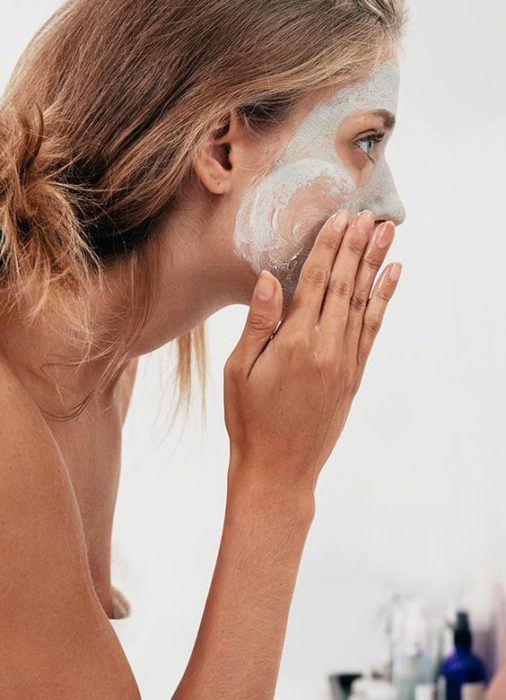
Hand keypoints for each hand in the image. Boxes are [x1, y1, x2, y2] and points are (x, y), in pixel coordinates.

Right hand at [224, 209, 401, 496]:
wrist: (280, 469)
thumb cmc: (251, 420)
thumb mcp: (239, 371)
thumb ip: (258, 323)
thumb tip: (268, 278)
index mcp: (294, 343)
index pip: (314, 282)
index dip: (328, 248)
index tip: (341, 219)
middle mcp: (327, 348)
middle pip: (344, 285)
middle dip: (357, 247)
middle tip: (370, 214)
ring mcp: (345, 362)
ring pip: (364, 302)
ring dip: (376, 265)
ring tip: (387, 234)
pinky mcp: (354, 375)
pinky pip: (373, 328)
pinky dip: (384, 300)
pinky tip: (392, 278)